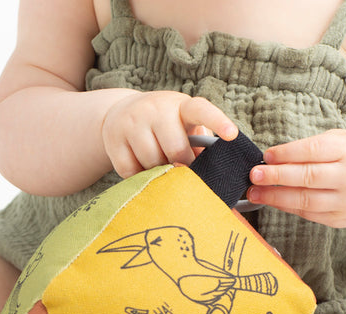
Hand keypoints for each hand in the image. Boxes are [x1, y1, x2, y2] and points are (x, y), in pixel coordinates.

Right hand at [101, 91, 238, 177]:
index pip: (202, 110)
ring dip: (159, 172)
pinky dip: (139, 176)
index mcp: (181, 105)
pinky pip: (130, 171)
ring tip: (160, 166)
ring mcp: (132, 122)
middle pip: (175, 149)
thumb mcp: (184, 124)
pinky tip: (141, 167)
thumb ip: (199, 142)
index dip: (218, 122)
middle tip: (182, 170)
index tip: (232, 135)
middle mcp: (155, 108)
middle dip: (182, 166)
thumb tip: (210, 173)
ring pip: (151, 162)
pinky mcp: (114, 139)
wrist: (121, 113)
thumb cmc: (166, 125)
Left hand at [247, 129, 345, 227]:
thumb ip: (314, 146)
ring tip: (254, 192)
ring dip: (275, 197)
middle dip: (277, 176)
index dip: (287, 154)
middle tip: (254, 174)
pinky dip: (287, 207)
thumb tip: (274, 157)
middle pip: (308, 177)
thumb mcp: (344, 140)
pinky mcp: (340, 219)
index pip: (314, 151)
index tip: (266, 156)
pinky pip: (308, 214)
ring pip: (305, 200)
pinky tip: (272, 201)